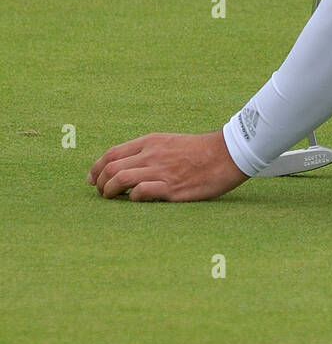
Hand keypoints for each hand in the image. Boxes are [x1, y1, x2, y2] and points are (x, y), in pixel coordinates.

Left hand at [87, 130, 248, 201]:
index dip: (96, 168)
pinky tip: (136, 201)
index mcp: (151, 142)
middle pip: (111, 168)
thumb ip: (148, 152)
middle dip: (100, 184)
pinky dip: (133, 199)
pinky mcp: (172, 188)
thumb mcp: (170, 143)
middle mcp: (152, 155)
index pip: (112, 154)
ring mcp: (161, 171)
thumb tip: (127, 167)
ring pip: (121, 180)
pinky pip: (141, 193)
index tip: (92, 180)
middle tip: (102, 193)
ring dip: (110, 192)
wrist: (226, 154)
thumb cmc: (199, 151)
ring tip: (112, 199)